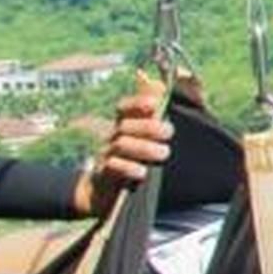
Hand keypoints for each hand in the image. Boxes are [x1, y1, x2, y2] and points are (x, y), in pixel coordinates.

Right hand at [79, 74, 174, 215]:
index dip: (137, 102)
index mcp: (123, 125)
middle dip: (148, 126)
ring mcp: (106, 155)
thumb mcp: (143, 134)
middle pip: (124, 125)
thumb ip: (152, 110)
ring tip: (163, 153)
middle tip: (168, 132)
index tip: (154, 103)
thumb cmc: (131, 158)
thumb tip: (160, 82)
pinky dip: (128, 168)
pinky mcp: (104, 175)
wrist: (104, 191)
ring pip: (120, 145)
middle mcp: (112, 137)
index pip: (124, 107)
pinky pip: (112, 168)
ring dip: (144, 148)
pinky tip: (142, 171)